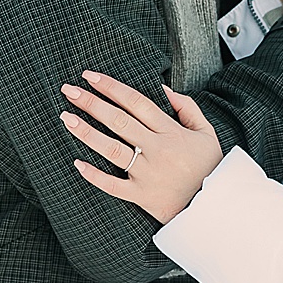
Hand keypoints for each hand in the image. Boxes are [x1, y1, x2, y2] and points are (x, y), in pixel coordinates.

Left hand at [61, 72, 223, 223]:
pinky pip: (114, 186)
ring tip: (66, 117)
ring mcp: (147, 173)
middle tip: (69, 90)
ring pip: (112, 149)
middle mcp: (157, 149)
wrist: (215, 205)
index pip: (136, 102)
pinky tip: (77, 163)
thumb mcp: (206, 132)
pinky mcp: (142, 196)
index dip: (111, 87)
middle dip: (92, 103)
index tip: (89, 76)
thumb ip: (187, 108)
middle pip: (119, 121)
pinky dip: (95, 175)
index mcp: (171, 132)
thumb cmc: (209, 166)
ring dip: (87, 132)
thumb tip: (163, 88)